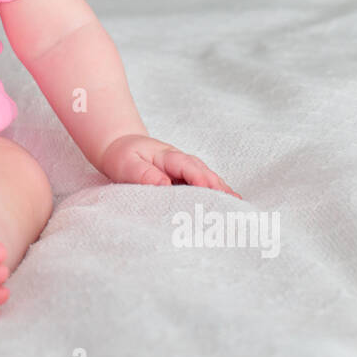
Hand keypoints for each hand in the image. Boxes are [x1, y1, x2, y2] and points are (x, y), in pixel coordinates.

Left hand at [99, 134, 241, 198]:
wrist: (121, 147)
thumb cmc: (124, 156)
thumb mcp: (128, 163)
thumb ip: (144, 174)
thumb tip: (164, 185)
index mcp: (168, 156)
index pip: (188, 167)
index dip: (200, 179)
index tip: (211, 192)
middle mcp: (182, 162)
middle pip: (204, 174)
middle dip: (218, 188)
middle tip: (234, 205)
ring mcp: (186, 170)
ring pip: (207, 180)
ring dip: (221, 193)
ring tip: (236, 210)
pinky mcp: (185, 179)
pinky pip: (202, 187)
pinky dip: (214, 196)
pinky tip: (227, 208)